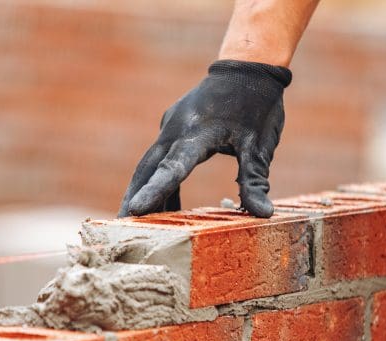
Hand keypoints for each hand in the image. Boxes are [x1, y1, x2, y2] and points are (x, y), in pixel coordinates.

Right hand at [118, 60, 291, 217]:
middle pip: (147, 169)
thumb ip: (254, 180)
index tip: (135, 210)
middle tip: (121, 228)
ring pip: (151, 165)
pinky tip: (168, 207)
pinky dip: (161, 181)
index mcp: (197, 133)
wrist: (247, 67)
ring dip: (145, 191)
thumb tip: (263, 214)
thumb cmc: (256, 106)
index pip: (173, 168)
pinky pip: (161, 159)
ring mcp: (171, 127)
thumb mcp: (260, 145)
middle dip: (134, 198)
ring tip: (139, 224)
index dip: (155, 192)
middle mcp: (176, 129)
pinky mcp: (174, 129)